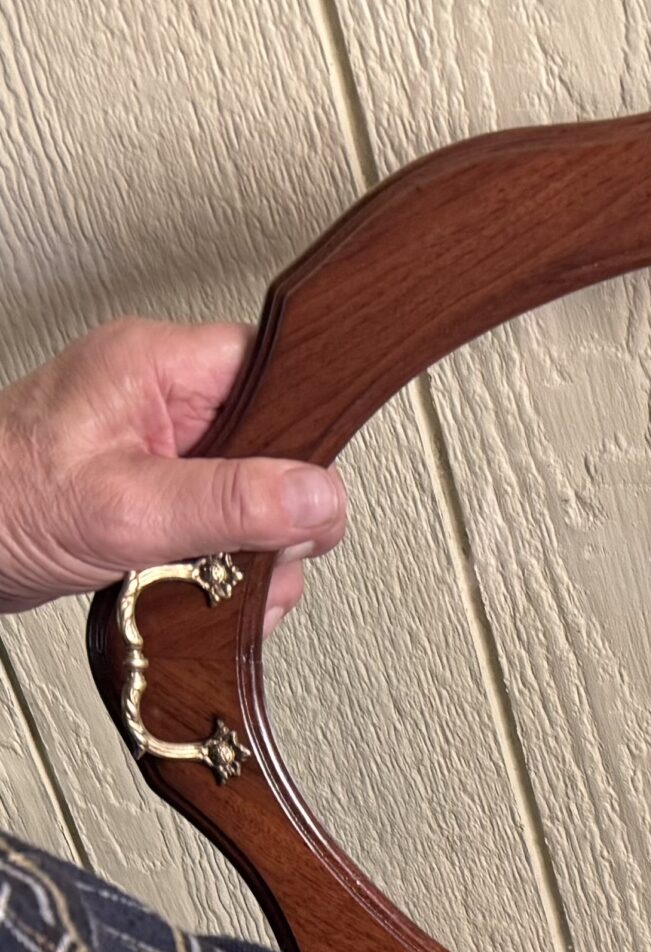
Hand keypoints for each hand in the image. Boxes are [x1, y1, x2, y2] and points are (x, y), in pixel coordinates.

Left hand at [0, 319, 346, 626]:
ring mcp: (157, 446)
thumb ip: (231, 502)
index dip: (305, 434)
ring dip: (252, 552)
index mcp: (154, 365)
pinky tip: (204, 587)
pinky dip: (224, 565)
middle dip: (278, 515)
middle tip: (257, 555)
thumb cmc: (0, 504)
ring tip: (220, 583)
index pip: (275, 368)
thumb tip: (318, 497)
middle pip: (272, 442)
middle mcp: (160, 397)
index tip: (308, 498)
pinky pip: (218, 520)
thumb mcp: (129, 509)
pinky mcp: (150, 490)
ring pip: (252, 492)